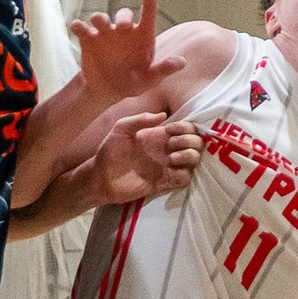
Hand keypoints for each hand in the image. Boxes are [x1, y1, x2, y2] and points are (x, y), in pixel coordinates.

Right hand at [66, 0, 161, 105]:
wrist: (107, 89)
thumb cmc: (134, 81)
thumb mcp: (150, 78)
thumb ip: (164, 69)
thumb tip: (182, 62)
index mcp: (142, 36)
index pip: (148, 16)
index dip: (149, 5)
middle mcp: (123, 31)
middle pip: (123, 15)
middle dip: (122, 17)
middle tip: (123, 26)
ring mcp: (105, 33)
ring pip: (101, 18)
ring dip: (99, 18)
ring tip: (97, 22)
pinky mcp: (88, 40)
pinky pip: (81, 29)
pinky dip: (78, 26)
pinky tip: (76, 27)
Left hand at [86, 108, 202, 204]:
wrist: (101, 178)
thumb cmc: (109, 151)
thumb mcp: (121, 128)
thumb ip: (140, 119)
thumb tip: (163, 115)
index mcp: (160, 135)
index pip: (186, 128)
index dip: (184, 127)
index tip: (169, 130)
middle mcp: (167, 150)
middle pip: (196, 142)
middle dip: (189, 140)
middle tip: (171, 145)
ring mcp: (167, 167)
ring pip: (194, 159)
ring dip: (189, 156)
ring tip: (172, 158)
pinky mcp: (164, 183)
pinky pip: (185, 179)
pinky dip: (183, 174)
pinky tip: (169, 172)